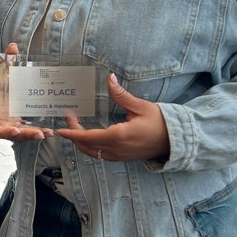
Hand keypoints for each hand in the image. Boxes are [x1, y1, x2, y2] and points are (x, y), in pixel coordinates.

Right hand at [0, 43, 51, 141]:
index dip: (3, 132)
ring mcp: (7, 121)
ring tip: (49, 133)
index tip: (16, 129)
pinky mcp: (15, 120)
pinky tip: (49, 130)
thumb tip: (13, 47)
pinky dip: (35, 131)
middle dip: (25, 136)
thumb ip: (5, 59)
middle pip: (10, 135)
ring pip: (19, 134)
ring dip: (32, 136)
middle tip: (41, 133)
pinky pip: (24, 129)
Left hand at [56, 73, 170, 161]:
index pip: (88, 137)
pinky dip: (92, 146)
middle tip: (70, 118)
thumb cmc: (160, 122)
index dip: (72, 133)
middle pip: (87, 146)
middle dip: (74, 134)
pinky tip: (91, 135)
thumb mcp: (140, 106)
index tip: (59, 129)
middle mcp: (117, 149)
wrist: (176, 140)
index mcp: (119, 136)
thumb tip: (109, 79)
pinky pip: (101, 155)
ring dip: (82, 141)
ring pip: (93, 152)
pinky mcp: (124, 157)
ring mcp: (120, 156)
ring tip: (78, 125)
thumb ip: (121, 95)